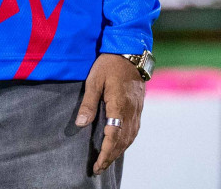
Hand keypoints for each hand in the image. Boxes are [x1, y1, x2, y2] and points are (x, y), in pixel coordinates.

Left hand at [76, 53, 144, 174]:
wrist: (130, 51)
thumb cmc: (109, 63)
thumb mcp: (94, 80)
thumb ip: (88, 103)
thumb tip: (81, 124)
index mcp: (119, 105)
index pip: (113, 136)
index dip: (105, 153)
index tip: (97, 165)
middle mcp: (131, 111)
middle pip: (123, 141)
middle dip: (110, 157)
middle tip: (99, 168)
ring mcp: (137, 109)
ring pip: (130, 137)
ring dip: (119, 151)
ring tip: (107, 160)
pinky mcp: (139, 106)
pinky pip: (135, 129)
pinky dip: (127, 141)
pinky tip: (120, 145)